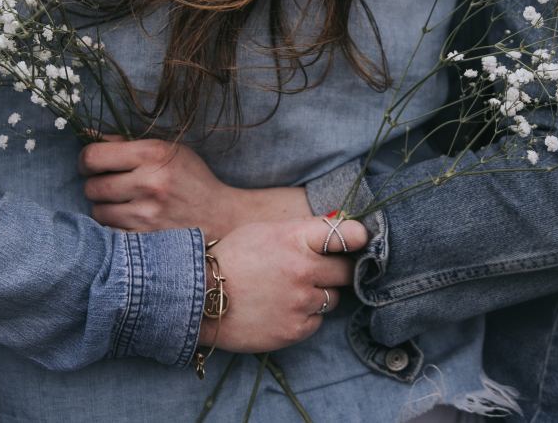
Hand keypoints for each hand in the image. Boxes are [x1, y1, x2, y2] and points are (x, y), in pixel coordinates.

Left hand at [79, 135, 311, 239]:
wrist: (221, 217)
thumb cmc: (192, 180)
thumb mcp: (168, 151)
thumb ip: (127, 143)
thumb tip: (87, 135)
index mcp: (152, 154)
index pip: (93, 156)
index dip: (86, 161)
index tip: (92, 166)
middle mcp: (149, 183)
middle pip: (91, 186)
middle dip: (96, 186)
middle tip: (111, 187)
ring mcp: (147, 214)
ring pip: (98, 211)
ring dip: (105, 208)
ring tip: (123, 205)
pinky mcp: (147, 239)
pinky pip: (110, 232)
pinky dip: (115, 228)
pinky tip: (130, 221)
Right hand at [198, 217, 367, 353]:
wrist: (198, 298)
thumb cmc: (230, 260)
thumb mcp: (262, 231)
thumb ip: (299, 232)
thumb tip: (335, 229)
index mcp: (295, 238)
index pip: (348, 234)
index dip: (358, 238)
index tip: (359, 241)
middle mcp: (303, 269)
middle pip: (346, 271)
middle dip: (336, 270)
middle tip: (317, 272)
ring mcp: (301, 301)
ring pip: (332, 298)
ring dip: (318, 295)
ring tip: (289, 293)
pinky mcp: (295, 329)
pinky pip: (316, 321)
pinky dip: (304, 317)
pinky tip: (280, 310)